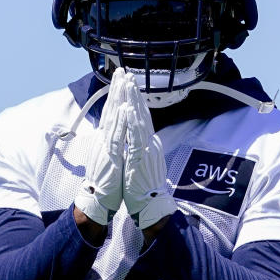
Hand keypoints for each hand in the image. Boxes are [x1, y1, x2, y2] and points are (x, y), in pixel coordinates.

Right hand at [74, 68, 130, 224]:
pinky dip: (120, 120)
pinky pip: (116, 134)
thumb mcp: (110, 158)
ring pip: (113, 117)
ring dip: (119, 98)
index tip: (122, 80)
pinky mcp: (109, 155)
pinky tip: (124, 106)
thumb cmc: (105, 182)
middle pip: (111, 109)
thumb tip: (118, 134)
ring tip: (124, 80)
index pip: (112, 112)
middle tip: (121, 70)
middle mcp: (103, 138)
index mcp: (105, 139)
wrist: (96, 200)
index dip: (116, 95)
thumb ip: (114, 144)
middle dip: (117, 89)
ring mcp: (105, 145)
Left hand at [122, 81, 175, 229]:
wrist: (151, 205)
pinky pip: (136, 135)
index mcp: (148, 143)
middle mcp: (150, 142)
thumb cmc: (143, 187)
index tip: (129, 84)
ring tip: (128, 83)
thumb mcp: (141, 162)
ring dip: (133, 100)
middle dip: (133, 93)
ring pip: (139, 119)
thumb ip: (140, 148)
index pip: (141, 117)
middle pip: (142, 112)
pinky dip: (132, 121)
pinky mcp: (141, 156)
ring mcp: (146, 148)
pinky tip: (129, 108)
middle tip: (127, 74)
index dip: (135, 100)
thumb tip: (137, 139)